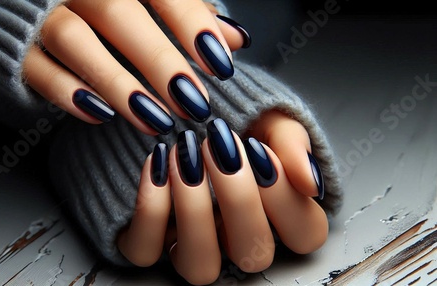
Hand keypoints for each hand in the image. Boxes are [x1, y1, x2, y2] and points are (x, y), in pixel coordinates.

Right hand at [22, 0, 250, 134]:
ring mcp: (39, 12)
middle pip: (117, 13)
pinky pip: (37, 67)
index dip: (192, 23)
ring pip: (73, 39)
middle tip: (193, 102)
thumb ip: (189, 17)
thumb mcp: (150, 7)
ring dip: (117, 83)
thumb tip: (234, 39)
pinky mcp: (16, 48)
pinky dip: (68, 92)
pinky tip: (101, 115)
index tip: (220, 62)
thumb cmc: (106, 13)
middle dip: (159, 59)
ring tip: (155, 119)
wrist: (35, 15)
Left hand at [117, 114, 328, 284]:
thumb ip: (292, 145)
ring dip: (193, 212)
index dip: (286, 197)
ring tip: (185, 157)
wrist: (183, 110)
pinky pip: (146, 249)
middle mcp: (235, 240)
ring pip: (200, 267)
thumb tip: (311, 184)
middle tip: (218, 146)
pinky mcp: (151, 240)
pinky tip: (158, 163)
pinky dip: (150, 208)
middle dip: (239, 198)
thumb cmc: (233, 120)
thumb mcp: (269, 118)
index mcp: (274, 216)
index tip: (258, 149)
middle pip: (253, 255)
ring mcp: (193, 245)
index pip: (303, 234)